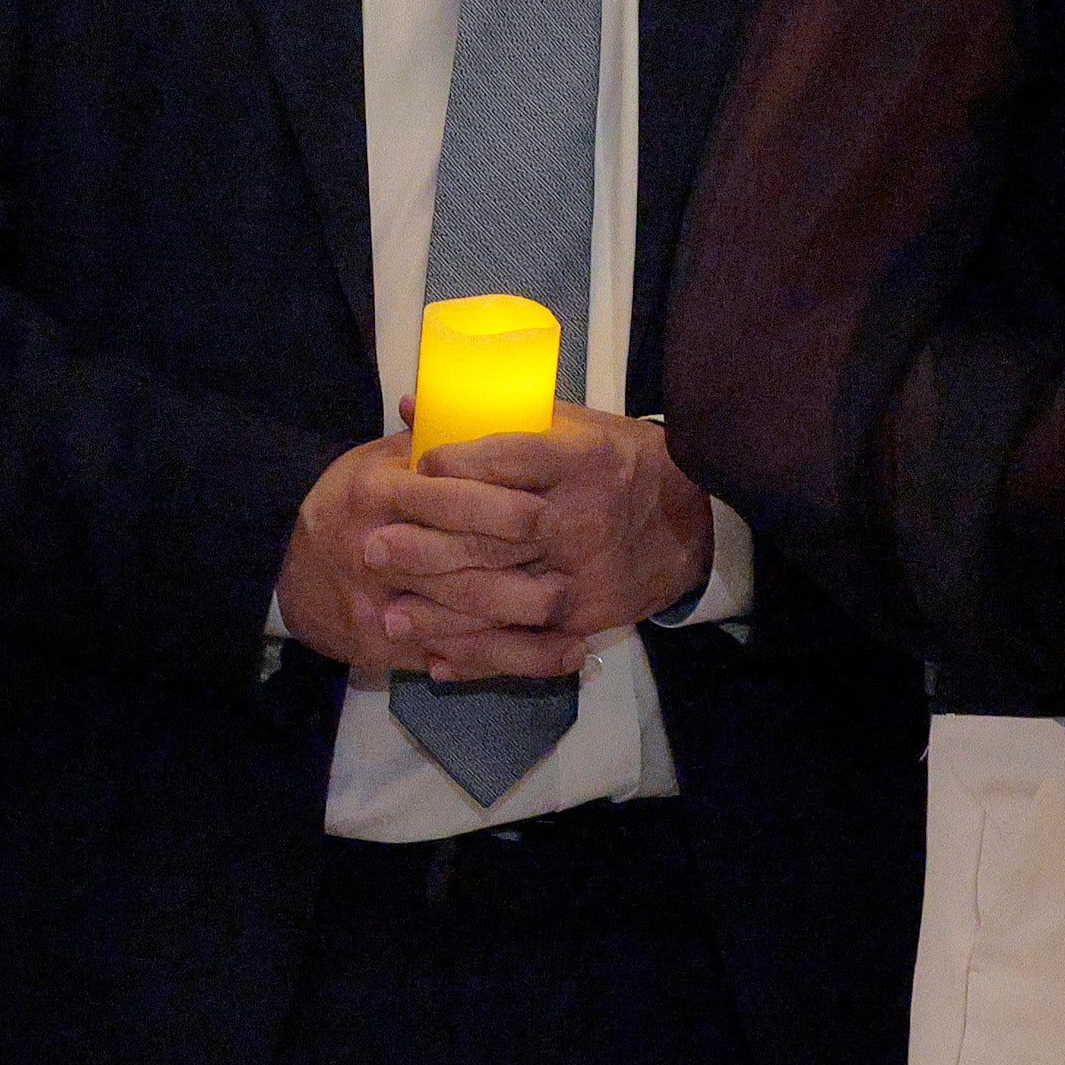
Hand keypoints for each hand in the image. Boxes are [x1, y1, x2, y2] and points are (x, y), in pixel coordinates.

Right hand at [276, 427, 618, 681]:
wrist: (286, 573)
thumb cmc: (346, 507)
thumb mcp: (375, 462)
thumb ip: (428, 442)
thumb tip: (479, 402)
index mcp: (374, 492)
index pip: (444, 497)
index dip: (498, 506)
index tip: (547, 509)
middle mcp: (375, 550)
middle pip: (459, 565)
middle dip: (521, 570)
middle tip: (576, 569)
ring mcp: (379, 606)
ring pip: (464, 621)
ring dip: (527, 628)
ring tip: (580, 623)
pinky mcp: (388, 649)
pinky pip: (459, 658)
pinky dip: (511, 663)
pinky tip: (559, 657)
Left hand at [415, 406, 713, 655]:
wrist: (689, 518)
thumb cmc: (613, 460)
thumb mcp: (566, 424)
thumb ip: (490, 419)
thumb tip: (408, 407)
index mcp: (580, 458)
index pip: (510, 459)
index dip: (458, 465)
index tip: (416, 468)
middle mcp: (584, 516)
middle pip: (499, 532)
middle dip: (431, 544)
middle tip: (374, 548)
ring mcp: (588, 571)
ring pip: (509, 595)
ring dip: (445, 609)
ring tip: (389, 612)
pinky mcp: (591, 615)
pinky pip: (530, 640)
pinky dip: (482, 654)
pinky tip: (436, 657)